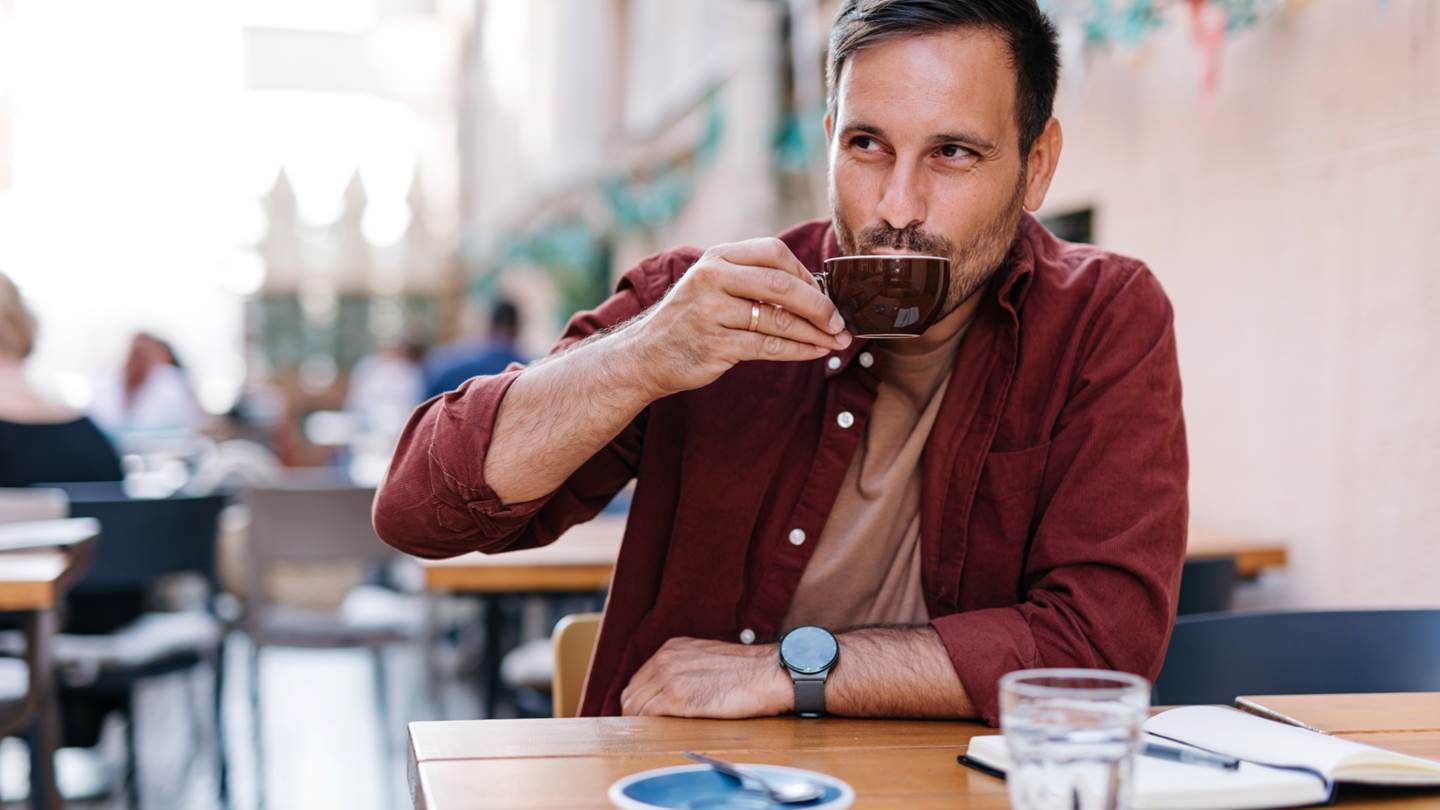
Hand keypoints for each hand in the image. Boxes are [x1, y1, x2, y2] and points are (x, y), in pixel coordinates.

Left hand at [620, 636, 793, 718]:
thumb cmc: (748, 673)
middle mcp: (665, 658)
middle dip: (636, 714)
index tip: (648, 717)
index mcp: (672, 649)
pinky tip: (662, 735)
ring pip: (635, 706)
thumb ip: (686, 671)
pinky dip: (650, 728)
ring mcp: (669, 675)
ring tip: (656, 736)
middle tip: (649, 732)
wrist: (770, 673)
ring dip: (641, 723)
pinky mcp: (676, 696)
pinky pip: (648, 715)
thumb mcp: (708, 661)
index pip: (639, 680)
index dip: (640, 702)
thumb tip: (674, 694)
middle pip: (631, 693)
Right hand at [626, 238, 850, 397]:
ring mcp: (712, 312)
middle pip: (780, 285)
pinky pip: (769, 347)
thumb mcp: (713, 285)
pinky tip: (817, 352)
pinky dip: (799, 350)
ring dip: (815, 332)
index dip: (805, 274)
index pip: (773, 253)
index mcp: (717, 258)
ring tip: (837, 340)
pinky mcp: (716, 345)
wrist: (646, 355)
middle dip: (818, 304)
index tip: (825, 293)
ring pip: (778, 320)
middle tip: (840, 320)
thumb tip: (814, 291)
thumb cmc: (690, 319)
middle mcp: (712, 279)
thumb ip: (752, 280)